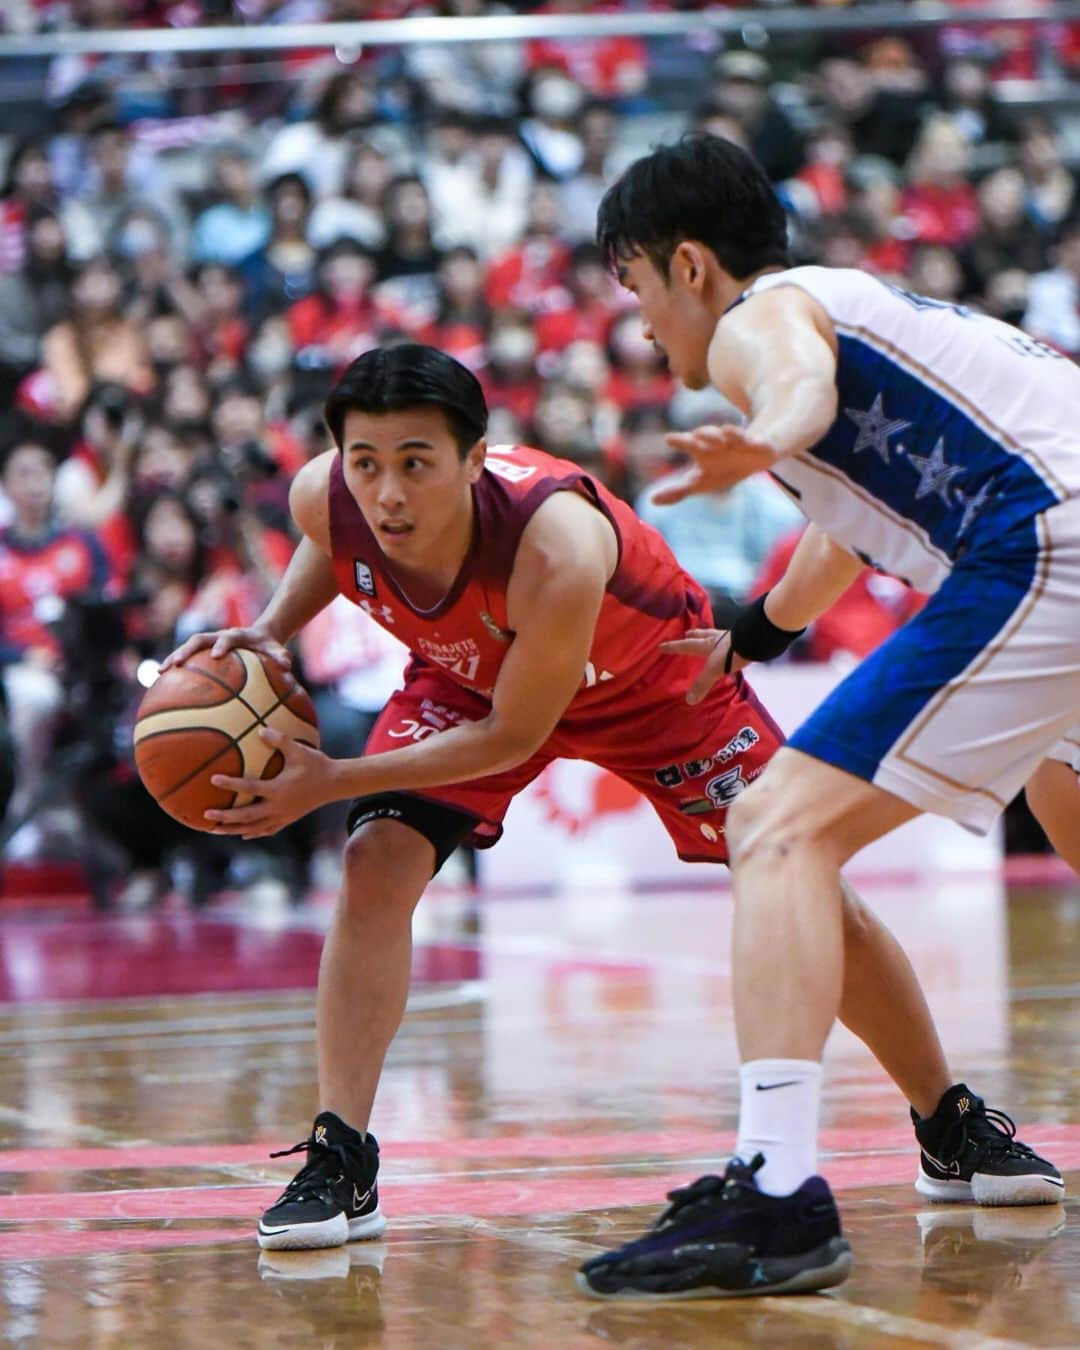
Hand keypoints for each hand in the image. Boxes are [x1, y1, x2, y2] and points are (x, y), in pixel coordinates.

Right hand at [159, 625, 291, 673]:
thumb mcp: (278, 650)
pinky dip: (175, 668)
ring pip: (187, 648)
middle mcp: (218, 636)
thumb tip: (286, 666)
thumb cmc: (268, 647)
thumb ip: (281, 657)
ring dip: (174, 659)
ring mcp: (208, 643)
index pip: (228, 638)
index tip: (216, 656)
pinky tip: (162, 684)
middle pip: (198, 640)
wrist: (259, 636)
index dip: (222, 645)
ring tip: (160, 673)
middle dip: (186, 651)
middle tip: (177, 664)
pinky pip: (187, 659)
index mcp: (237, 636)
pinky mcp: (203, 651)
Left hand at [205, 726, 335, 837]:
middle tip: (206, 814)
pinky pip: (267, 830)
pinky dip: (253, 832)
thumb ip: (279, 740)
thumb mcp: (298, 750)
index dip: (231, 784)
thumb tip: (260, 730)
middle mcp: (278, 806)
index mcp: (278, 789)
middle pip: (246, 815)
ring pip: (253, 827)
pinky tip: (242, 834)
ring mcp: (283, 816)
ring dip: (233, 829)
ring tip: (214, 830)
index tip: (213, 779)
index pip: (249, 787)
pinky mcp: (288, 819)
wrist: (335, 784)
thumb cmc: (316, 764)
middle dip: (225, 816)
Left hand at [652, 423, 778, 504]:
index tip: (668, 439)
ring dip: (726, 434)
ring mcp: (738, 442)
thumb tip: (652, 501)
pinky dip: (750, 440)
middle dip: (704, 435)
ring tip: (724, 431)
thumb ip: (677, 492)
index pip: (690, 445)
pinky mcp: (757, 444)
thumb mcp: (700, 483)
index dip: (680, 441)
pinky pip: (754, 441)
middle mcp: (719, 443)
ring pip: (730, 435)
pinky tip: (747, 439)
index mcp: (704, 450)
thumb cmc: (721, 470)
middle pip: (709, 437)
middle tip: (696, 435)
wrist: (755, 458)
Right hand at [660, 628, 748, 704]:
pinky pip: (729, 638)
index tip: (661, 646)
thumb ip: (702, 683)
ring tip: (706, 637)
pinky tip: (727, 644)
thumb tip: (689, 701)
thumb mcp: (714, 670)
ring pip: (715, 635)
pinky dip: (724, 640)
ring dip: (708, 635)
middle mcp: (715, 638)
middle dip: (692, 635)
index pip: (685, 646)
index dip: (673, 647)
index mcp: (705, 645)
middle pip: (700, 635)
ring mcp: (729, 636)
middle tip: (686, 634)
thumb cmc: (732, 652)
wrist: (755, 640)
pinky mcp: (742, 637)